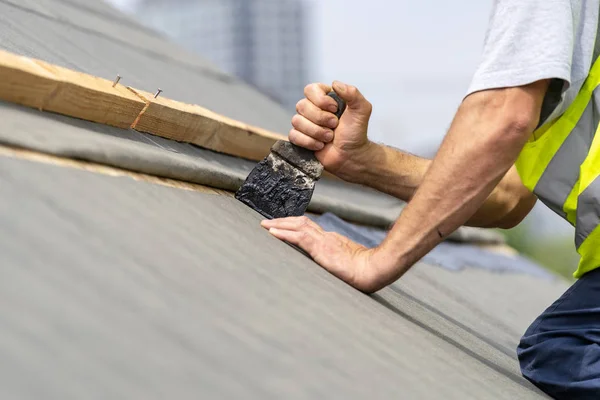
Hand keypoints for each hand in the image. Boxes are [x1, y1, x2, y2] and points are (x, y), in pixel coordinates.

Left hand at [261, 216, 389, 292]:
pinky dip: (284, 233)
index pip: (309, 228)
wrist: (374, 270)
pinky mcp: (321, 248)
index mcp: (332, 241)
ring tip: (266, 225)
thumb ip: (337, 263)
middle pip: (301, 223)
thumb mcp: (349, 265)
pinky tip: (272, 232)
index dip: (294, 225)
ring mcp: (324, 241)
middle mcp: (327, 237)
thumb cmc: (366, 272)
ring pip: (297, 226)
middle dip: (284, 221)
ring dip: (280, 224)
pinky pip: (299, 237)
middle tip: (268, 222)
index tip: (282, 225)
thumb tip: (331, 269)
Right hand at [290, 81, 373, 179]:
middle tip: (334, 125)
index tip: (335, 109)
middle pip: (301, 105)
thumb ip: (352, 93)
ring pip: (297, 121)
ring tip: (329, 137)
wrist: (352, 155)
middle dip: (320, 118)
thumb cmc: (356, 132)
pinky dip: (308, 142)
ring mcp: (304, 123)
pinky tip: (320, 145)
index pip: (310, 89)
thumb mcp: (362, 109)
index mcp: (324, 98)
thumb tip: (334, 84)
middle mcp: (312, 108)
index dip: (320, 99)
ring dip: (316, 132)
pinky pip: (293, 135)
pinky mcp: (300, 138)